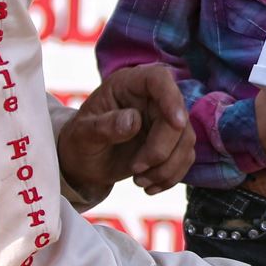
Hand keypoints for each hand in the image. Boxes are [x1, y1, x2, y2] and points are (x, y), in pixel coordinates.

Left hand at [56, 65, 192, 206]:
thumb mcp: (83, 135)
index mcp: (128, 84)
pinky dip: (171, 176)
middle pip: (177, 118)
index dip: (171, 98)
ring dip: (167, 168)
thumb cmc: (80, 142)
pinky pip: (185, 158)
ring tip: (138, 181)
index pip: (159, 79)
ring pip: (186, 141)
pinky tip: (150, 186)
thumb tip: (133, 121)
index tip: (177, 124)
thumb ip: (104, 126)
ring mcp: (163, 120)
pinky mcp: (171, 142)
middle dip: (161, 150)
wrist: (84, 162)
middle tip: (136, 170)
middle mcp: (151, 98)